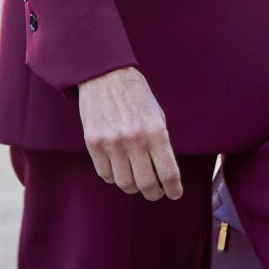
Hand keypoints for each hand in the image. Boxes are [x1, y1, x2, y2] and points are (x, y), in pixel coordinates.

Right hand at [77, 67, 181, 200]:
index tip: (174, 193)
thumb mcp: (157, 116)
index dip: (174, 190)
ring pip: (125, 183)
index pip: (168, 174)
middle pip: (146, 185)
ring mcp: (111, 143)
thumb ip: (160, 144)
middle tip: (156, 191)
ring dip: (133, 187)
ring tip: (137, 180)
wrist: (104, 75)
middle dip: (154, 193)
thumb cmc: (136, 95)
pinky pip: (105, 174)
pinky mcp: (93, 143)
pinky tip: (119, 168)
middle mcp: (134, 140)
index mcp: (155, 132)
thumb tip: (164, 173)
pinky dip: (114, 177)